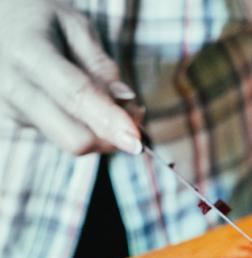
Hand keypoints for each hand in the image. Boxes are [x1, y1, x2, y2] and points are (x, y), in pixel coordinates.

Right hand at [0, 0, 140, 154]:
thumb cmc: (40, 19)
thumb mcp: (75, 26)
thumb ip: (100, 65)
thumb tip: (125, 102)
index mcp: (28, 53)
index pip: (75, 96)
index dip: (109, 121)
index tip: (136, 141)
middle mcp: (13, 88)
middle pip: (73, 137)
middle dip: (112, 136)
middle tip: (136, 113)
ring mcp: (10, 111)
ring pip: (72, 140)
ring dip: (101, 129)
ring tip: (107, 96)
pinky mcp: (15, 123)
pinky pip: (62, 135)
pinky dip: (83, 125)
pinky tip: (80, 100)